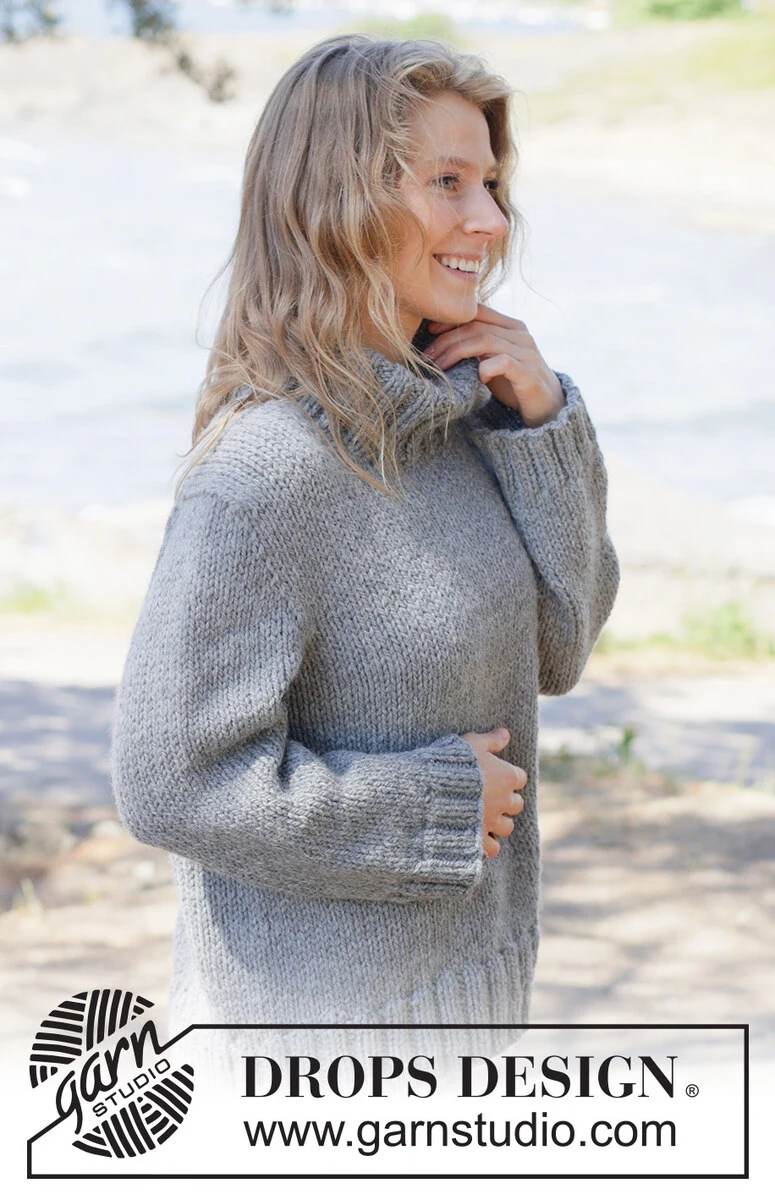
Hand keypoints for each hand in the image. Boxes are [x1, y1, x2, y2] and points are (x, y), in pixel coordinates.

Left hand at [424, 303, 564, 427]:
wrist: (548, 408)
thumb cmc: (515, 383)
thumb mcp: (494, 359)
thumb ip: (477, 347)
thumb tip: (440, 340)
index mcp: (512, 327)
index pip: (478, 312)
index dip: (451, 319)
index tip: (429, 331)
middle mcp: (520, 335)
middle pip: (476, 327)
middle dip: (447, 340)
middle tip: (427, 356)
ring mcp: (526, 353)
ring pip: (485, 342)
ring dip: (456, 353)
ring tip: (439, 367)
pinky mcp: (529, 373)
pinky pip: (503, 363)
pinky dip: (484, 368)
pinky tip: (476, 379)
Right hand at [461, 727, 526, 858]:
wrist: (430, 791)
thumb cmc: (451, 763)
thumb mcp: (470, 743)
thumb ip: (490, 740)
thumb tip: (505, 733)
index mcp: (506, 776)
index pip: (519, 778)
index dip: (507, 777)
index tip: (495, 775)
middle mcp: (504, 801)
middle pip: (516, 804)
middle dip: (505, 802)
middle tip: (488, 797)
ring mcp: (492, 822)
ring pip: (507, 827)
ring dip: (498, 823)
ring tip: (482, 817)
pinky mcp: (479, 839)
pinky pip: (492, 848)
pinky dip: (486, 845)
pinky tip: (475, 837)